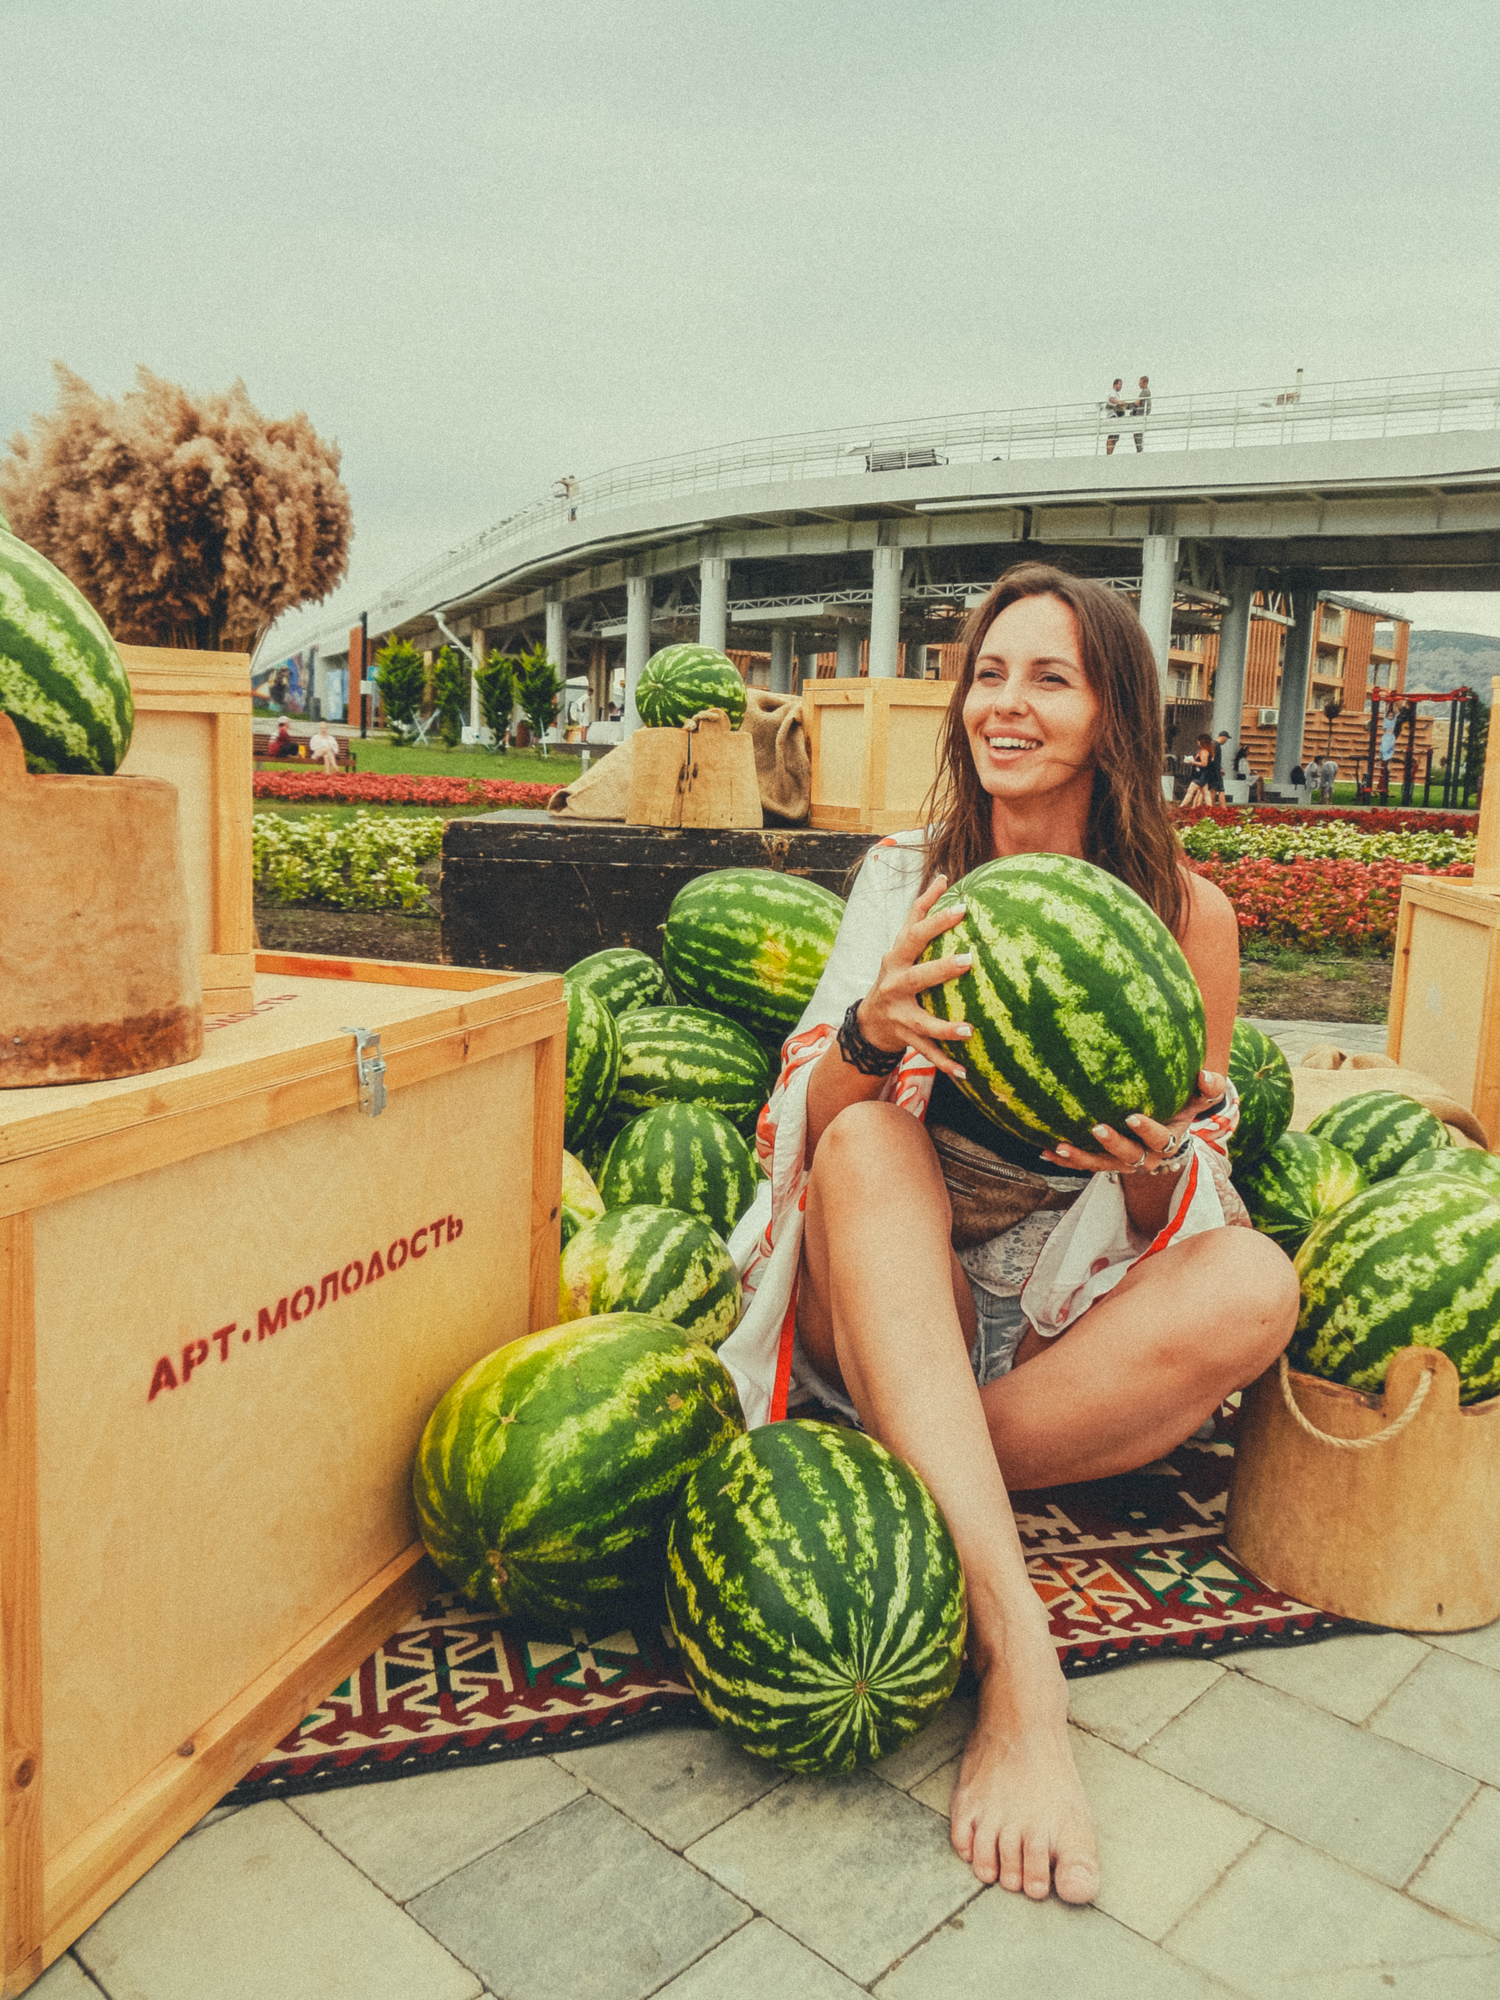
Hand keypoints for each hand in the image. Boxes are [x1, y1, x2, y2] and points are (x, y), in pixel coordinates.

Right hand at [853, 874, 974, 1082]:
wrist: (868, 1023)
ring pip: (921, 1022)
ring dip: (944, 1028)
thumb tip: (945, 876)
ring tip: (969, 1031)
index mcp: (896, 959)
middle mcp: (894, 985)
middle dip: (941, 969)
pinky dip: (945, 1063)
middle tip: (969, 960)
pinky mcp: (904, 1038)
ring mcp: (898, 1014)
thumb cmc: (895, 974)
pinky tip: (966, 1072)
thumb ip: (920, 912)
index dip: (934, 917)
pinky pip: (926, 1052)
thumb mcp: (901, 945)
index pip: (913, 933)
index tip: (962, 906)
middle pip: (916, 976)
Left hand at [1040, 1069, 1226, 1176]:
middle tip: (1096, 1128)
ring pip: (1101, 1165)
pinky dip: (1065, 1159)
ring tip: (1060, 1146)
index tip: (1131, 1116)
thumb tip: (1206, 1075)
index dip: (1147, 1131)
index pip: (1160, 1140)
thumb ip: (1208, 1089)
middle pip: (1129, 1157)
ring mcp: (1122, 1163)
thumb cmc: (1181, 1108)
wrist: (1167, 1135)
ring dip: (1080, 1157)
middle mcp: (1145, 1158)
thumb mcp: (1197, 1100)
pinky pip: (1084, 1164)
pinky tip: (1044, 1150)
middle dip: (1112, 1145)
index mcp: (1167, 1142)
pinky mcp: (1104, 1163)